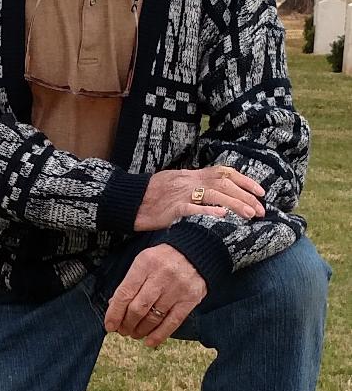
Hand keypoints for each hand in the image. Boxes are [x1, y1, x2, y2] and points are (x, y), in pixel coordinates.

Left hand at [105, 244, 206, 347]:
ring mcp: (177, 289)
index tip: (110, 325)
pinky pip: (172, 322)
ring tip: (134, 334)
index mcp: (145, 263)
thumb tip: (114, 306)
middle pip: (138, 308)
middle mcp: (161, 276)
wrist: (198, 252)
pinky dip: (159, 335)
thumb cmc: (165, 258)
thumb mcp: (144, 261)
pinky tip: (149, 342)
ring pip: (154, 318)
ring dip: (140, 330)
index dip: (114, 313)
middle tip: (122, 330)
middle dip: (127, 324)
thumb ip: (130, 282)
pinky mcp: (190, 300)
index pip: (125, 293)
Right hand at [134, 164, 264, 230]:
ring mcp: (181, 194)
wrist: (129, 201)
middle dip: (246, 196)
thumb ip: (196, 186)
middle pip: (224, 184)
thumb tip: (218, 194)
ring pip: (213, 195)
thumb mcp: (177, 184)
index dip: (245, 181)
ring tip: (250, 215)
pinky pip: (192, 209)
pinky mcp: (171, 208)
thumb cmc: (153, 195)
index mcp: (192, 175)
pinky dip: (208, 212)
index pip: (224, 173)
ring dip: (234, 204)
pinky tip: (222, 217)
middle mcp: (189, 181)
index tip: (261, 193)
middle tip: (261, 211)